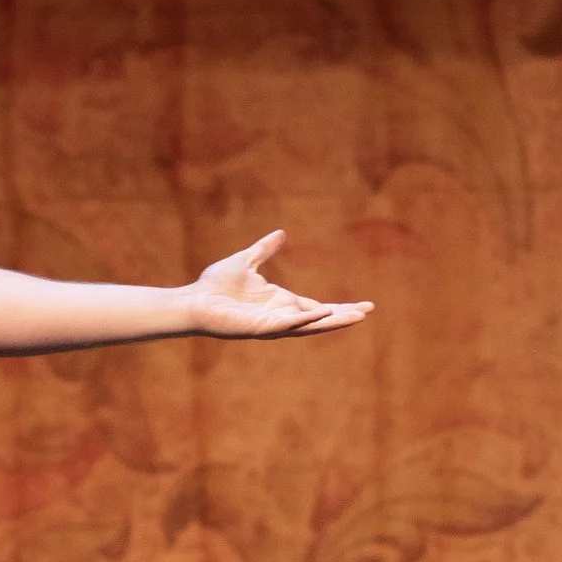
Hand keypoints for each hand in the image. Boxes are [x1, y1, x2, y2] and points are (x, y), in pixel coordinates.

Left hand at [184, 230, 373, 339]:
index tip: (363, 306)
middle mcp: (281, 316)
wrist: (193, 301)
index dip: (339, 307)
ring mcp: (272, 324)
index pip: (317, 307)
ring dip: (332, 322)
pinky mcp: (260, 328)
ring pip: (309, 325)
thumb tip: (281, 233)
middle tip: (367, 312)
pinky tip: (322, 313)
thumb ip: (264, 249)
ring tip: (356, 317)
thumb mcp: (246, 260)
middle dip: (343, 316)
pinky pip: (287, 324)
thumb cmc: (215, 286)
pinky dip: (305, 319)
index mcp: (281, 302)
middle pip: (320, 318)